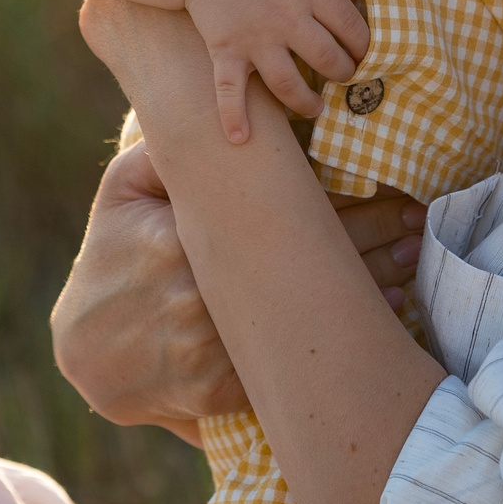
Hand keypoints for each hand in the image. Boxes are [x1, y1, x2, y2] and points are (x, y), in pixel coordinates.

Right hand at [51, 142, 429, 433]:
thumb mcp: (123, 193)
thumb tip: (214, 110)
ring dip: (366, 291)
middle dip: (369, 242)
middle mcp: (197, 298)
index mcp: (178, 242)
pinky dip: (338, 342)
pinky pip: (292, 365)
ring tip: (409, 261)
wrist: (87, 351)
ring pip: (306, 317)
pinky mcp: (222, 393)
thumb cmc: (111, 257)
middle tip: (416, 222)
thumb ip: (162, 151)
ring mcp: (209, 352)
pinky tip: (381, 318)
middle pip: (303, 265)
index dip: (344, 203)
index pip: (279, 217)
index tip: (392, 188)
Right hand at [185, 0, 369, 138]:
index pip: (352, 26)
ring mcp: (256, 38)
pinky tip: (240, 139)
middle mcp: (287, 18)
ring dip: (307, 102)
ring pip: (290, 83)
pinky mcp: (227, 50)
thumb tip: (356, 0)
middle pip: (328, 58)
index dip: (366, 45)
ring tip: (316, 108)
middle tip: (344, 79)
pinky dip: (234, 117)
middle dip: (344, 74)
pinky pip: (231, 91)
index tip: (368, 55)